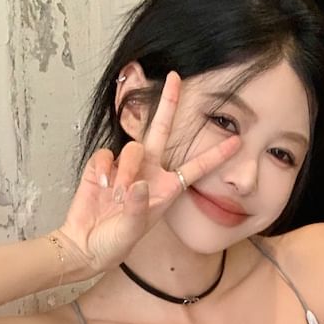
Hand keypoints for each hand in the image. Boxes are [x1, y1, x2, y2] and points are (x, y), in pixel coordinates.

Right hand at [57, 72, 239, 277]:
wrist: (84, 245)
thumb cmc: (116, 241)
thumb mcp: (132, 231)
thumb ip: (138, 206)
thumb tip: (138, 182)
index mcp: (167, 187)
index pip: (196, 167)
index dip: (217, 154)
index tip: (238, 140)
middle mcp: (150, 171)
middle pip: (161, 130)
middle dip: (168, 103)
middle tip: (176, 77)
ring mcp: (126, 166)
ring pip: (131, 148)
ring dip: (125, 171)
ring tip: (116, 195)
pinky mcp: (103, 165)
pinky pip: (106, 156)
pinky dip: (102, 171)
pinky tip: (100, 188)